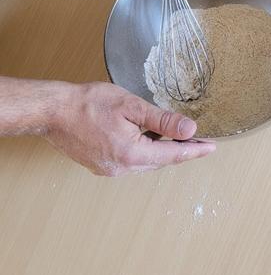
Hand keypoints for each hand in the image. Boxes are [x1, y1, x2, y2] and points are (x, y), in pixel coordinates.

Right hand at [45, 81, 214, 175]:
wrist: (53, 112)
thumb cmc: (88, 104)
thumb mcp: (132, 106)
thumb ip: (162, 120)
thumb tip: (190, 130)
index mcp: (132, 154)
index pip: (173, 155)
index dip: (195, 150)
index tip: (212, 147)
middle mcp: (122, 168)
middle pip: (161, 162)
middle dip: (181, 151)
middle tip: (199, 141)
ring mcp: (110, 169)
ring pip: (146, 163)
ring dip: (162, 151)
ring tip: (177, 137)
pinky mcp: (101, 166)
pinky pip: (132, 161)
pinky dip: (144, 151)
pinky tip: (147, 138)